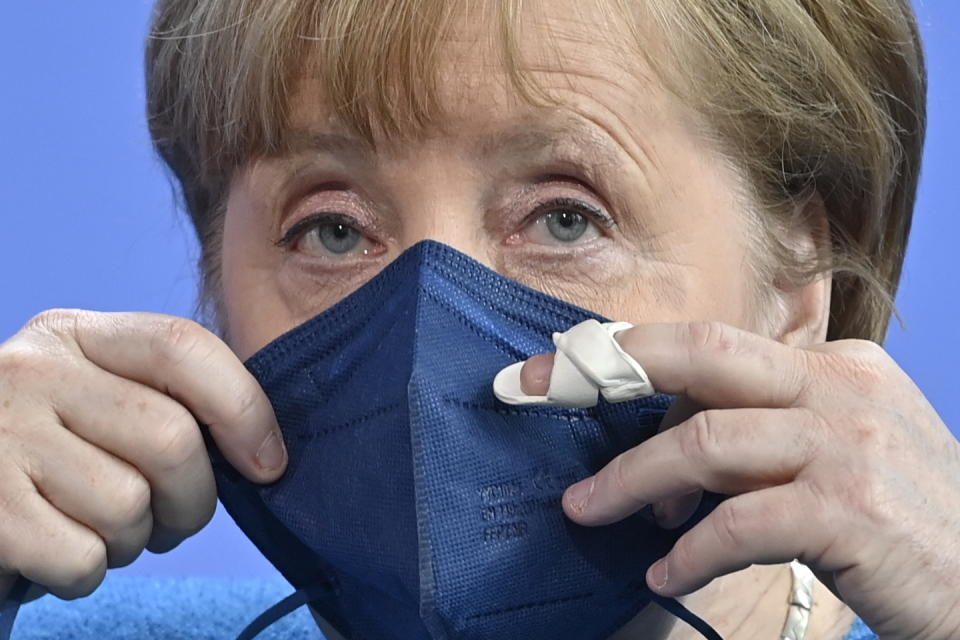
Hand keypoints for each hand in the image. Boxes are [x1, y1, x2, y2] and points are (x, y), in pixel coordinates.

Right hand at [0, 310, 285, 601]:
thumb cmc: (53, 454)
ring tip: (104, 529)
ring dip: (135, 540)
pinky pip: (83, 558)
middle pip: (171, 438)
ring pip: (129, 506)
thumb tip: (263, 453)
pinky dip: (88, 573)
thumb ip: (167, 400)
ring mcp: (1, 439)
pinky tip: (63, 551)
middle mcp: (32, 373)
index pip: (181, 345)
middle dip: (193, 499)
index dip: (244, 408)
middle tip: (174, 517)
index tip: (268, 463)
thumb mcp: (98, 398)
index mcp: (74, 336)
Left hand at [521, 322, 959, 639]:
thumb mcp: (837, 451)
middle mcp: (841, 388)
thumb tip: (662, 448)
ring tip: (586, 512)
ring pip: (705, 442)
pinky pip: (740, 523)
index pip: (710, 345)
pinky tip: (665, 573)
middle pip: (702, 355)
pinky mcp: (852, 513)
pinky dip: (690, 550)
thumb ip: (760, 431)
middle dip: (604, 369)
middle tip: (528, 388)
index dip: (628, 353)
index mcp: (834, 364)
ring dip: (630, 481)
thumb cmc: (902, 522)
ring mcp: (848, 447)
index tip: (557, 367)